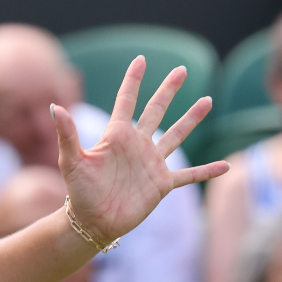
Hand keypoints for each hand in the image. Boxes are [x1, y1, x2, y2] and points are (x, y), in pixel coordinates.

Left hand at [53, 57, 227, 242]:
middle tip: (181, 69)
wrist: (92, 221)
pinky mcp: (162, 184)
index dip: (133, 80)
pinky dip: (206, 171)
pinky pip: (189, 175)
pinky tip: (226, 166)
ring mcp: (152, 163)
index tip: (141, 59)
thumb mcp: (72, 161)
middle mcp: (136, 145)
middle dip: (168, 90)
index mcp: (116, 136)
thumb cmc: (79, 191)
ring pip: (176, 136)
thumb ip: (67, 134)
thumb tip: (55, 107)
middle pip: (156, 110)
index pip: (126, 101)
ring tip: (206, 102)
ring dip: (191, 119)